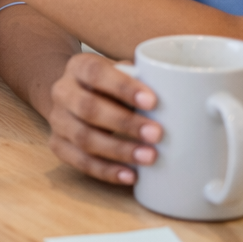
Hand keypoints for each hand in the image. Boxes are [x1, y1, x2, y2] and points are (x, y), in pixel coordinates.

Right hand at [45, 52, 160, 185]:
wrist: (74, 94)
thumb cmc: (110, 85)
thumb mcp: (121, 72)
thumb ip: (142, 77)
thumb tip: (184, 92)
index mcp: (79, 66)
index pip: (96, 73)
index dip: (123, 87)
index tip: (152, 101)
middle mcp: (63, 91)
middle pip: (88, 108)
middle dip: (125, 123)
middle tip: (157, 134)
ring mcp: (58, 120)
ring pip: (84, 138)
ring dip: (119, 150)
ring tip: (149, 157)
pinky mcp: (58, 144)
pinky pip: (80, 161)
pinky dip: (106, 171)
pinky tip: (130, 175)